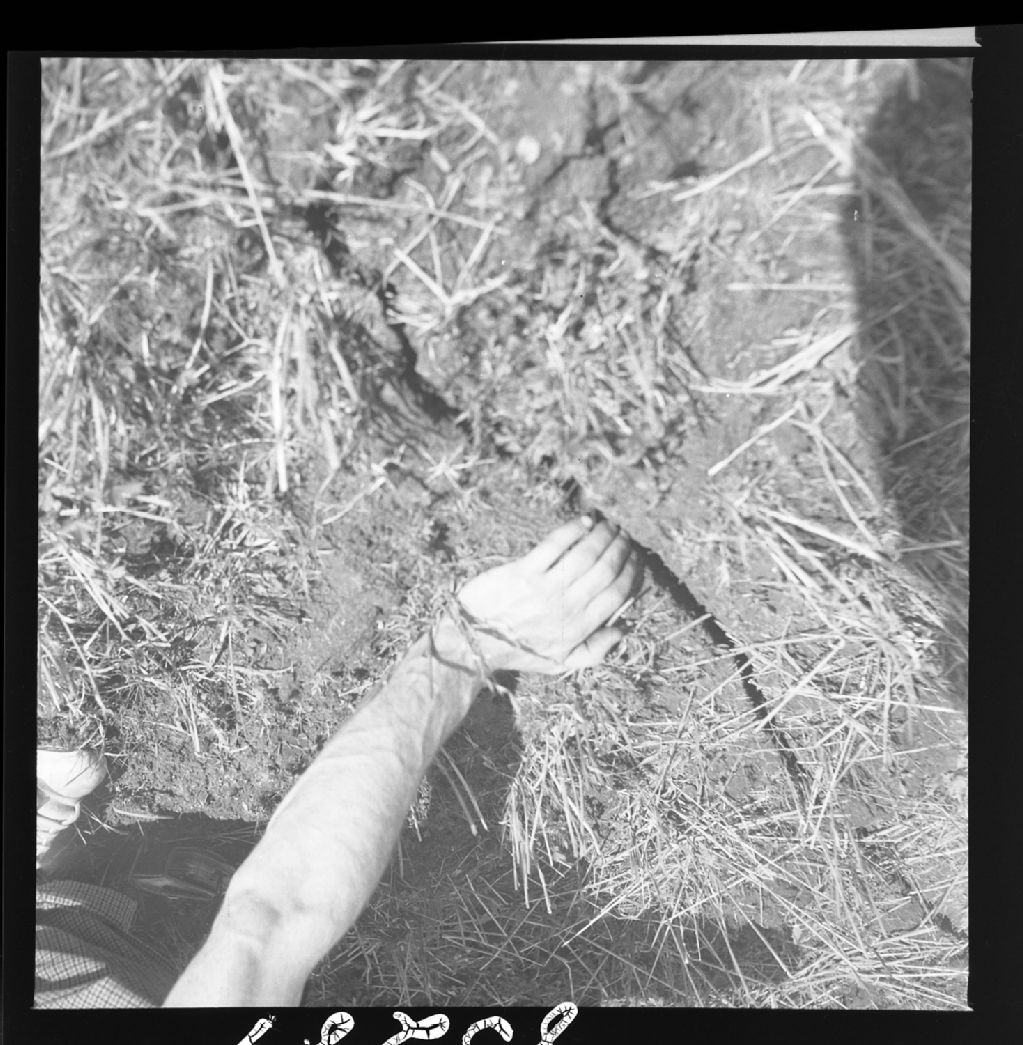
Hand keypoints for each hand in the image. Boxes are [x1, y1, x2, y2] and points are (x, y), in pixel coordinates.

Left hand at [454, 515, 641, 673]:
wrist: (472, 643)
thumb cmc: (517, 651)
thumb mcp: (559, 664)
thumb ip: (594, 650)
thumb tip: (622, 630)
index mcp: (579, 628)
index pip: (617, 594)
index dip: (632, 572)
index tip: (637, 559)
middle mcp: (566, 606)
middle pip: (606, 570)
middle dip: (621, 549)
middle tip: (625, 536)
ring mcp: (545, 587)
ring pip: (585, 554)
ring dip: (602, 535)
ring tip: (609, 526)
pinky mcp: (523, 571)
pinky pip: (555, 545)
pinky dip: (573, 530)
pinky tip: (584, 522)